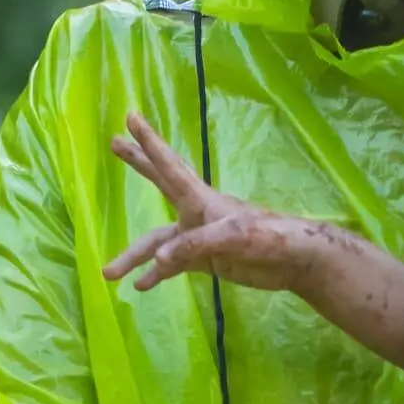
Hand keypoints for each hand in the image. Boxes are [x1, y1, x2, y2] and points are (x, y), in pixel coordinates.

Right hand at [104, 110, 303, 291]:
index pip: (169, 167)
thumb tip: (158, 260)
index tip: (131, 117)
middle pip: (159, 184)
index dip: (149, 144)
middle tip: (114, 142)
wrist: (295, 261)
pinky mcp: (206, 261)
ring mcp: (198, 238)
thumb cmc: (270, 238)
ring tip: (108, 272)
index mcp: (201, 199)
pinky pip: (172, 267)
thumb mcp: (234, 237)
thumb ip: (194, 245)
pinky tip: (140, 286)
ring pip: (156, 243)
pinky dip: (156, 276)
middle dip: (138, 164)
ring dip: (133, 256)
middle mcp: (195, 213)